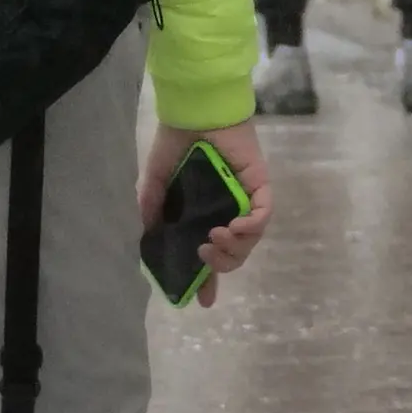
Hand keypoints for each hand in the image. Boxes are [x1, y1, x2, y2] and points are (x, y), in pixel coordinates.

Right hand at [139, 122, 272, 304]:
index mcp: (205, 214)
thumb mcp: (156, 182)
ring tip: (216, 237)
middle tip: (204, 253)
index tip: (203, 301)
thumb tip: (148, 240)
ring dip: (235, 247)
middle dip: (222, 263)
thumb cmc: (176, 142)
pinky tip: (235, 227)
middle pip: (236, 252)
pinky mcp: (260, 184)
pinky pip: (264, 213)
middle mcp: (228, 210)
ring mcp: (246, 198)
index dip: (209, 280)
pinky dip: (252, 226)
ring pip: (252, 239)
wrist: (193, 111)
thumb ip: (153, 210)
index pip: (212, 254)